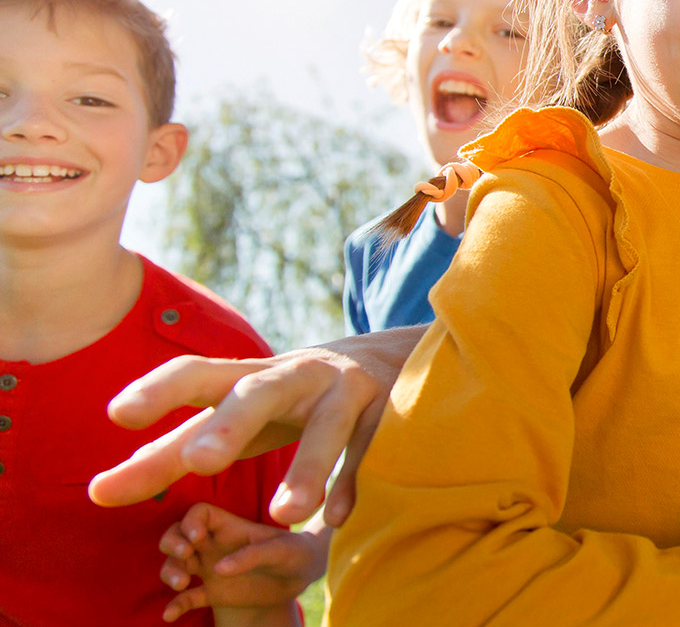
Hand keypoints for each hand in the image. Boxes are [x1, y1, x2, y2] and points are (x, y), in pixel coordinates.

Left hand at [88, 333, 403, 525]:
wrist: (381, 360)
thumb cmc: (282, 402)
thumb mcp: (229, 421)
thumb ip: (167, 455)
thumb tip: (95, 492)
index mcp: (246, 377)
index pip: (196, 374)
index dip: (158, 391)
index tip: (118, 414)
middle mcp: (293, 376)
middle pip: (258, 392)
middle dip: (232, 422)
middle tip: (202, 458)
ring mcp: (343, 390)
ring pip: (325, 425)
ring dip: (307, 466)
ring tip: (286, 514)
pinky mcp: (385, 410)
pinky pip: (371, 448)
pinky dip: (355, 479)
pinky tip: (339, 517)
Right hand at [158, 503, 327, 622]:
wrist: (303, 575)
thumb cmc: (294, 552)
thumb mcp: (280, 549)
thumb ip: (252, 555)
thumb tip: (218, 569)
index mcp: (230, 527)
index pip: (198, 513)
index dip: (191, 521)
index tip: (197, 536)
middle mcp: (214, 546)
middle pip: (177, 535)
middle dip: (172, 543)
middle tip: (185, 555)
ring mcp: (211, 569)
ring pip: (176, 565)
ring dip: (170, 572)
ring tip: (181, 584)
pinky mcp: (214, 593)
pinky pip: (187, 599)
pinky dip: (176, 606)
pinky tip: (169, 615)